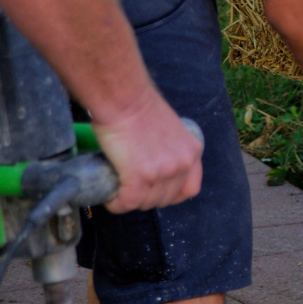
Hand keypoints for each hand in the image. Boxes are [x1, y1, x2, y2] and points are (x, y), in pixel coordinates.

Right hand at [90, 90, 203, 213]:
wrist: (124, 100)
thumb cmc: (139, 107)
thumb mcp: (170, 130)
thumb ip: (170, 150)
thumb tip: (156, 165)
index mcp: (192, 151)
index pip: (190, 189)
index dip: (172, 196)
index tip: (157, 193)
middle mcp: (183, 163)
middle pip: (165, 199)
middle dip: (146, 198)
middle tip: (130, 189)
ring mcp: (163, 172)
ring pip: (146, 203)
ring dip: (130, 200)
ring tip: (118, 190)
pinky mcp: (140, 177)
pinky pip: (128, 203)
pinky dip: (117, 204)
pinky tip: (110, 197)